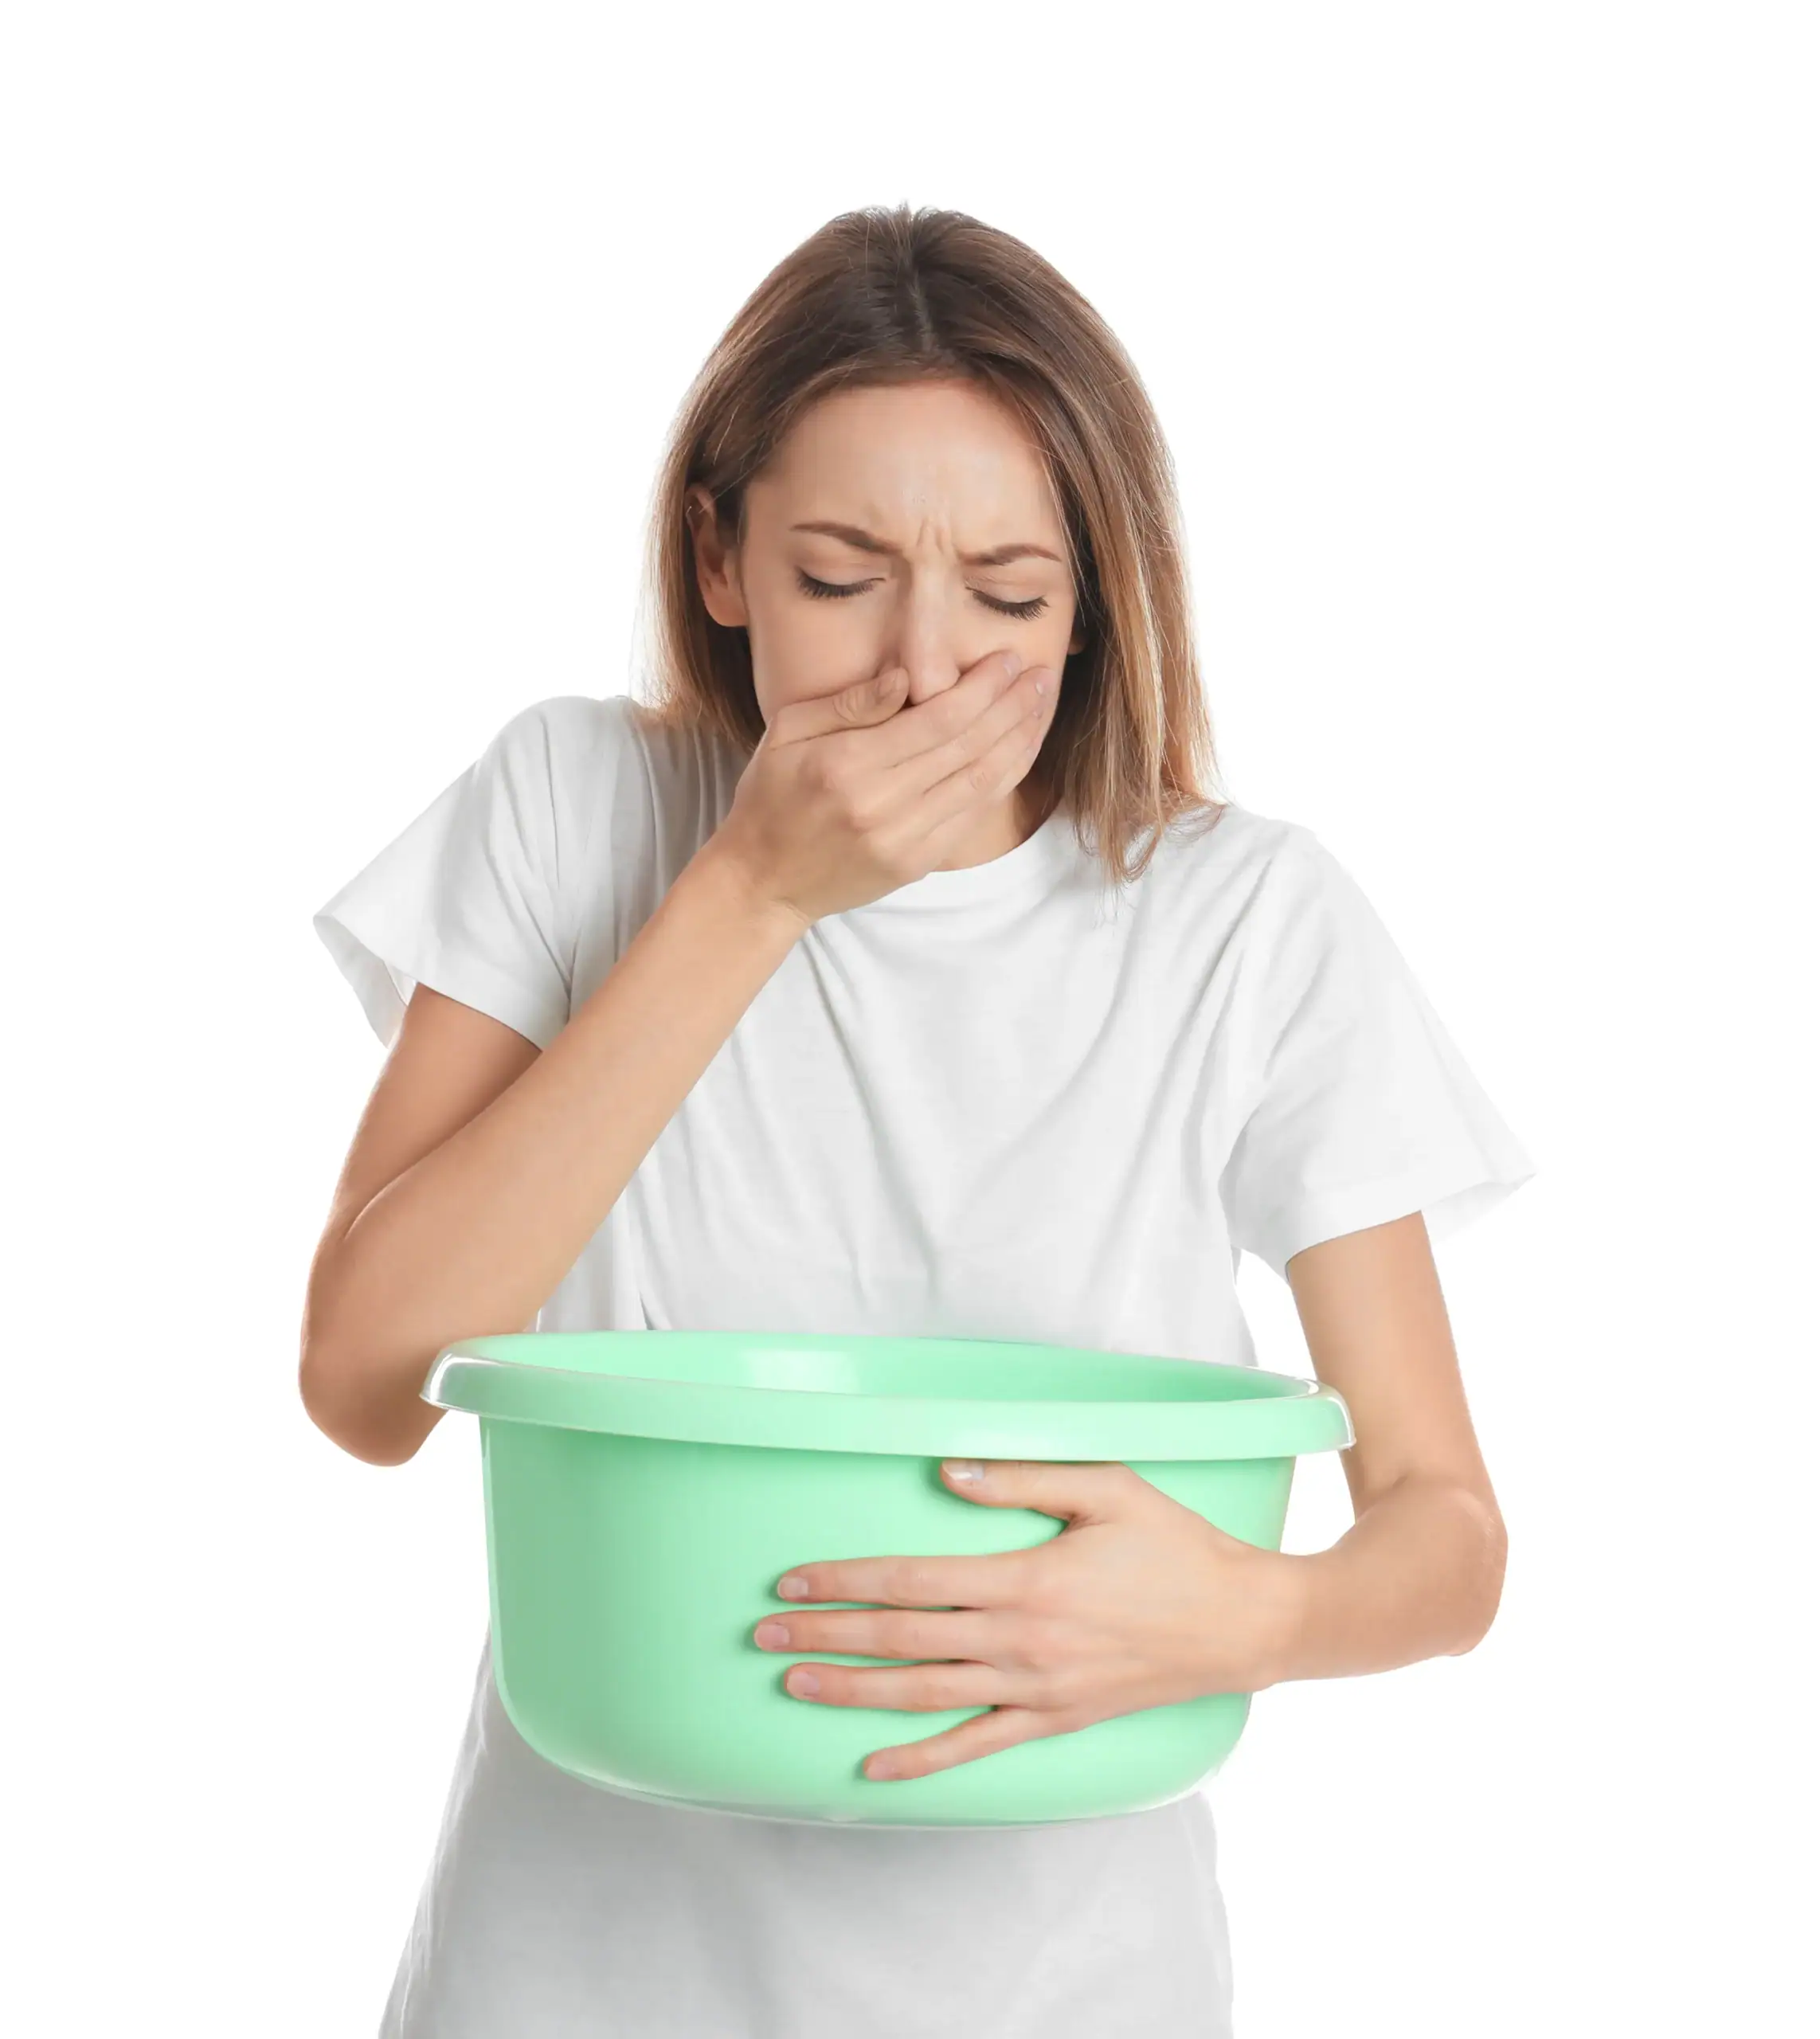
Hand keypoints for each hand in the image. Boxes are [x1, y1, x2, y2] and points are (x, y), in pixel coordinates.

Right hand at [707, 647, 1056, 927]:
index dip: (981, 689)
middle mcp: (881, 805)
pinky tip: (1020, 751)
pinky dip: (1002, 781)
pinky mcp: (916, 864)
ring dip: (1019, 742)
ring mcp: (903, 840)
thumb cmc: (770, 798)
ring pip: (980, 783)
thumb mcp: (787, 733)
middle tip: (1041, 676)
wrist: (763, 881)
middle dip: (1012, 707)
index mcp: (847, 766)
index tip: (1008, 661)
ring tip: (1042, 706)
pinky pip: (972, 815)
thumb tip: (906, 675)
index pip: (936, 720)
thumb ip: (849, 703)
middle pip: (967, 748)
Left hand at [752, 1458, 1306, 1782]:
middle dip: (827, 1635)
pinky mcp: (1054, 1722)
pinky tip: (872, 1768)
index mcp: (1027, 1578)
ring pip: (924, 1695)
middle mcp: (1021, 1641)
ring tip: (795, 1683)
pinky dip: (920, 1762)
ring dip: (853, 1692)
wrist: (1241, 1624)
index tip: (794, 1580)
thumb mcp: (1108, 1488)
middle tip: (764, 1633)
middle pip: (902, 1641)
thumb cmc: (1176, 1545)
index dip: (847, 1580)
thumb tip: (949, 1470)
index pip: (912, 1580)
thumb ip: (1023, 1477)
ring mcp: (1035, 1690)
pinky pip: (975, 1747)